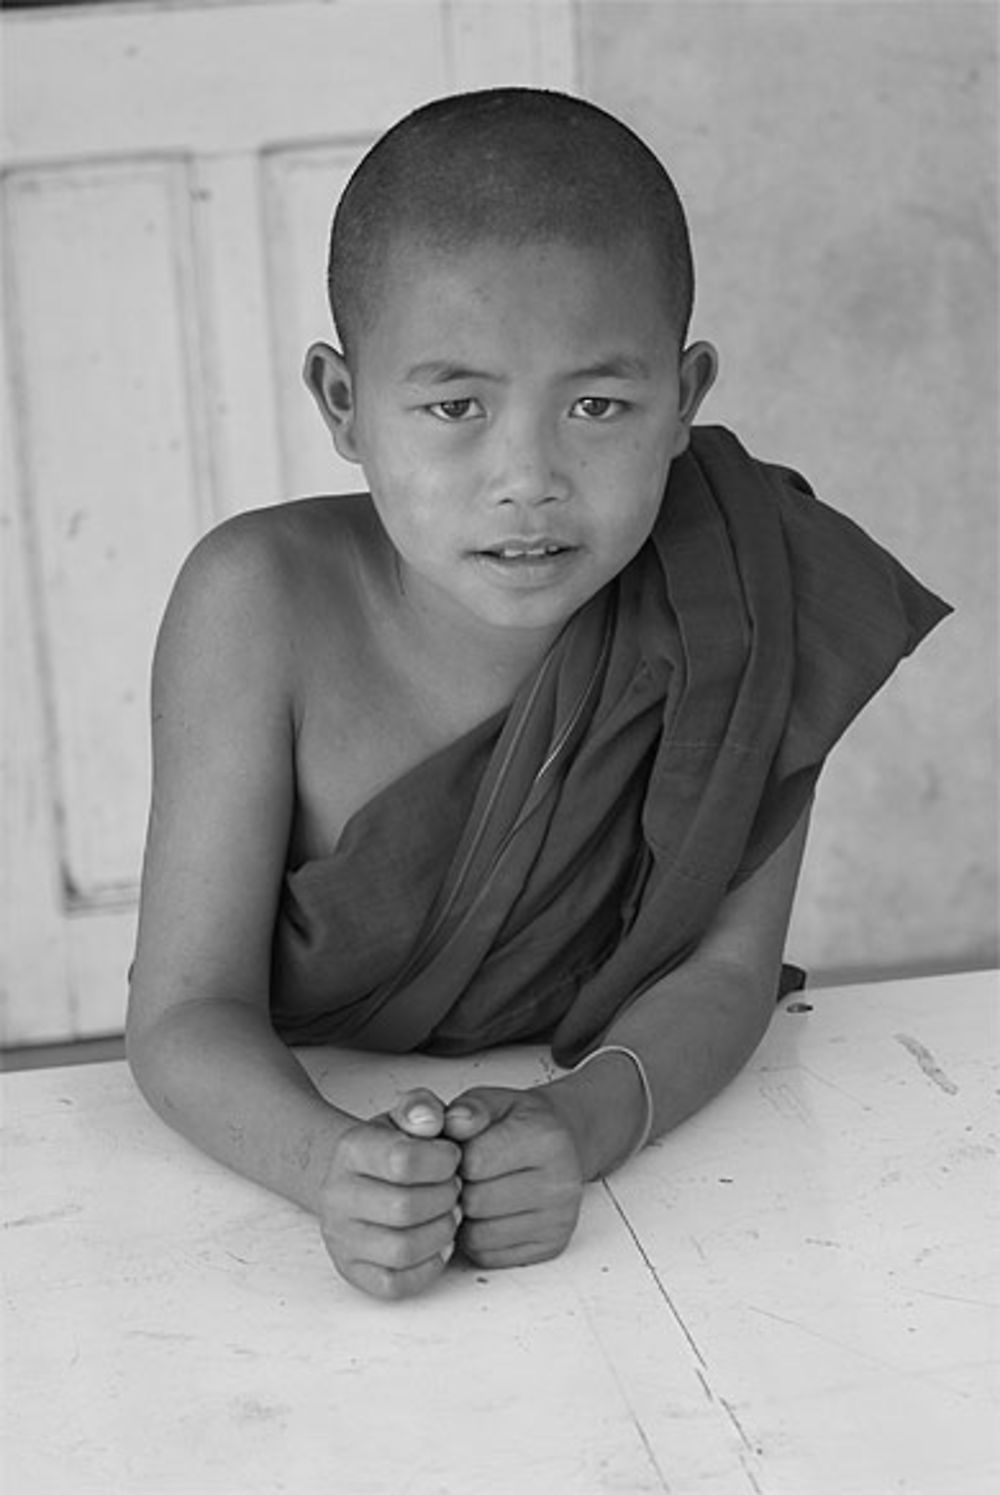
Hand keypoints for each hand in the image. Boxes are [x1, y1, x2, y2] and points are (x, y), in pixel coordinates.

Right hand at [318, 1089, 461, 1299]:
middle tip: (454, 1188)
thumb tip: (430, 1120)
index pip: (402, 1160)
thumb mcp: (406, 1115)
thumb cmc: (392, 1147)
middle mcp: (337, 1195)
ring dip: (441, 1232)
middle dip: (445, 1198)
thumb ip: (421, 1107)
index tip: (452, 1157)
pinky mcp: (353, 1271)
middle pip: (405, 1208)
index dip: (442, 1161)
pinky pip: (395, 1284)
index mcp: (350, 1149)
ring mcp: (341, 1238)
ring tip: (448, 1213)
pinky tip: (437, 1242)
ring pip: (403, 1249)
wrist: (358, 1176)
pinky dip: (428, 1267)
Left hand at [443, 1087, 584, 1269]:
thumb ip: (468, 1108)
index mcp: (546, 1138)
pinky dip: (478, 1238)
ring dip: (465, 1217)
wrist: (562, 1140)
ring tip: (475, 1192)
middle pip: (475, 1202)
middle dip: (459, 1189)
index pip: (474, 1162)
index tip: (456, 1151)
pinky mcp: (551, 1246)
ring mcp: (558, 1219)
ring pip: (479, 1235)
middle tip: (463, 1175)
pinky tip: (487, 1214)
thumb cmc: (520, 1123)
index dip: (452, 1158)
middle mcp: (560, 1182)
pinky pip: (489, 1255)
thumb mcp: (493, 1101)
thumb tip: (451, 1122)